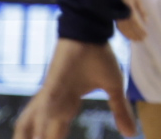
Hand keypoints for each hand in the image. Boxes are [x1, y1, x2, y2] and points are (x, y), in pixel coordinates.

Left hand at [16, 38, 137, 138]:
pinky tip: (40, 136)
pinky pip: (42, 110)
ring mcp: (49, 96)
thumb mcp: (114, 88)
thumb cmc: (99, 56)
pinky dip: (39, 124)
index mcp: (65, 106)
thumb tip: (132, 133)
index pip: (55, 135)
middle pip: (39, 135)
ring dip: (29, 137)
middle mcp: (53, 105)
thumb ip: (120, 111)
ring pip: (29, 125)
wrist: (92, 31)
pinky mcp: (51, 86)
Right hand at [117, 0, 150, 43]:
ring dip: (131, 36)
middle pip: (130, 29)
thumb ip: (142, 10)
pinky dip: (124, 33)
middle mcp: (122, 16)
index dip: (140, 31)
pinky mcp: (115, 18)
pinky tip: (128, 36)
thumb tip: (146, 22)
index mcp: (129, 11)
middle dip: (136, 35)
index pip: (136, 24)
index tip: (146, 35)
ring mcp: (118, 17)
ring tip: (137, 40)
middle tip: (142, 40)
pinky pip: (120, 28)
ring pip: (124, 30)